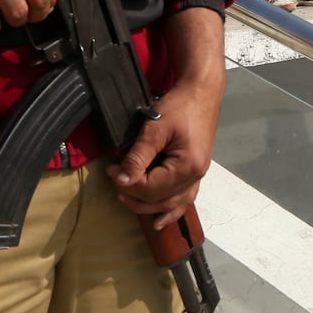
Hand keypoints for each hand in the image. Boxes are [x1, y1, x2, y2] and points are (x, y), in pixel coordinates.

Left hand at [108, 78, 222, 230]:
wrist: (201, 91)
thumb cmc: (180, 105)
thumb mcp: (155, 128)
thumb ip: (138, 157)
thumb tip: (122, 180)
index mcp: (188, 166)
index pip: (151, 188)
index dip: (127, 183)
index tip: (111, 169)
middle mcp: (196, 175)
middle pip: (160, 199)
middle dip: (134, 195)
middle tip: (115, 181)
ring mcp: (198, 174)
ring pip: (172, 203)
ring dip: (148, 206)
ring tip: (127, 200)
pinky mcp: (196, 170)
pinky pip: (184, 198)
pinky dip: (171, 210)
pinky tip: (160, 220)